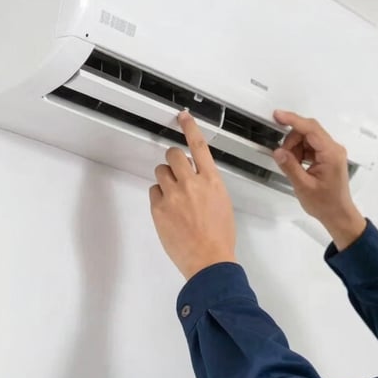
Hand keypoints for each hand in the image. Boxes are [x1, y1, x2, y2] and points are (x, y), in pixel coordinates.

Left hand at [149, 112, 236, 279]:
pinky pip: (154, 192)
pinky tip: (170, 211)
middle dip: (173, 159)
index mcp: (212, 181)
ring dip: (166, 179)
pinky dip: (160, 197)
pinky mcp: (159, 209)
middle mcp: (191, 184)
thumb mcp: (223, 203)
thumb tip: (197, 178)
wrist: (210, 261)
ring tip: (175, 197)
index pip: (199, 146)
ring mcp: (173, 196)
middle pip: (173, 154)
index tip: (183, 117)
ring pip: (161, 172)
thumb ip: (208, 186)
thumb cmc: (220, 237)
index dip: (190, 127)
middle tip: (176, 171)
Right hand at [272, 110, 365, 249]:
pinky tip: (297, 165)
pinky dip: (300, 153)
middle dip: (292, 140)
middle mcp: (334, 149)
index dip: (293, 120)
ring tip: (292, 166)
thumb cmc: (326, 203)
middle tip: (283, 156)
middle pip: (308, 131)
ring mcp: (332, 152)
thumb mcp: (303, 186)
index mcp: (331, 154)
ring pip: (308, 139)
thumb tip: (278, 152)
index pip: (311, 129)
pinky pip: (310, 147)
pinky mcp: (328, 157)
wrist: (338, 214)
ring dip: (295, 148)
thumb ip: (290, 166)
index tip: (278, 116)